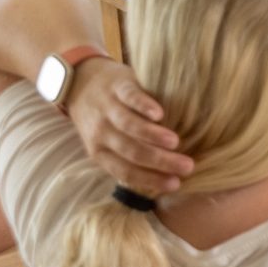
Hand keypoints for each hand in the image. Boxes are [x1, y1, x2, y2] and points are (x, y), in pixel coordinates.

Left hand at [64, 59, 195, 196]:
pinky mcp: (117, 87)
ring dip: (152, 135)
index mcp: (99, 151)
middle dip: (160, 161)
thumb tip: (165, 175)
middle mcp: (101, 132)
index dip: (150, 179)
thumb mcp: (106, 142)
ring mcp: (108, 108)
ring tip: (175, 142)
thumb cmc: (103, 119)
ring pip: (128, 126)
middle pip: (131, 151)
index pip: (125, 171)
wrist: (80, 82)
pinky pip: (129, 97)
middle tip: (187, 166)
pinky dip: (143, 106)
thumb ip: (127, 156)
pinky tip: (159, 114)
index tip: (176, 184)